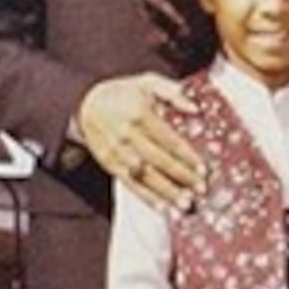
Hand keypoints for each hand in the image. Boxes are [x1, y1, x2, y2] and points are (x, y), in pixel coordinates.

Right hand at [77, 72, 204, 209]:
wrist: (86, 103)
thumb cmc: (123, 93)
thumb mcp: (148, 82)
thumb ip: (173, 92)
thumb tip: (195, 108)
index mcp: (139, 113)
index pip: (168, 139)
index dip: (187, 155)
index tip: (202, 168)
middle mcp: (127, 134)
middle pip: (159, 160)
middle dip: (181, 177)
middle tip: (200, 189)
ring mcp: (117, 151)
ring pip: (145, 176)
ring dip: (166, 192)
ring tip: (185, 203)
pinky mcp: (110, 164)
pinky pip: (130, 184)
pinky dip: (147, 197)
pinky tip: (163, 207)